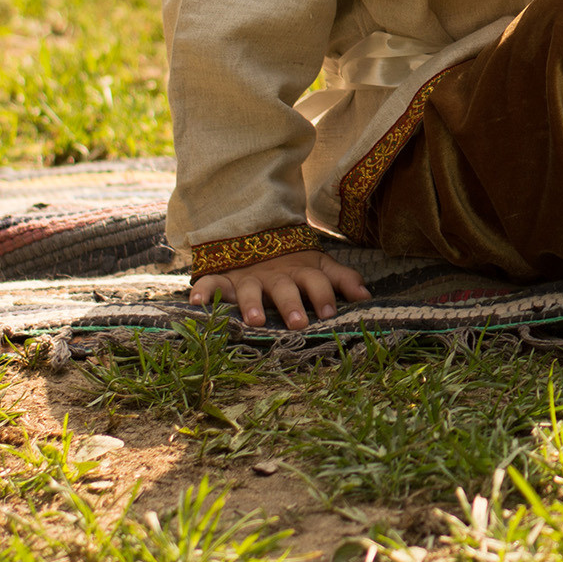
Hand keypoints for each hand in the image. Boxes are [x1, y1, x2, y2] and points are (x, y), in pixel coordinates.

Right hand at [189, 247, 369, 329]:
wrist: (255, 238)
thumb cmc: (294, 264)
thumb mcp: (319, 266)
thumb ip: (342, 279)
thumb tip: (367, 296)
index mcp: (301, 271)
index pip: (315, 281)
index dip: (324, 294)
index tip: (330, 312)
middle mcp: (275, 276)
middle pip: (284, 288)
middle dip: (292, 304)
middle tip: (299, 323)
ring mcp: (247, 277)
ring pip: (249, 290)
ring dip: (252, 305)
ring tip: (256, 321)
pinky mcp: (223, 279)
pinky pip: (210, 283)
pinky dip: (202, 290)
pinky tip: (196, 301)